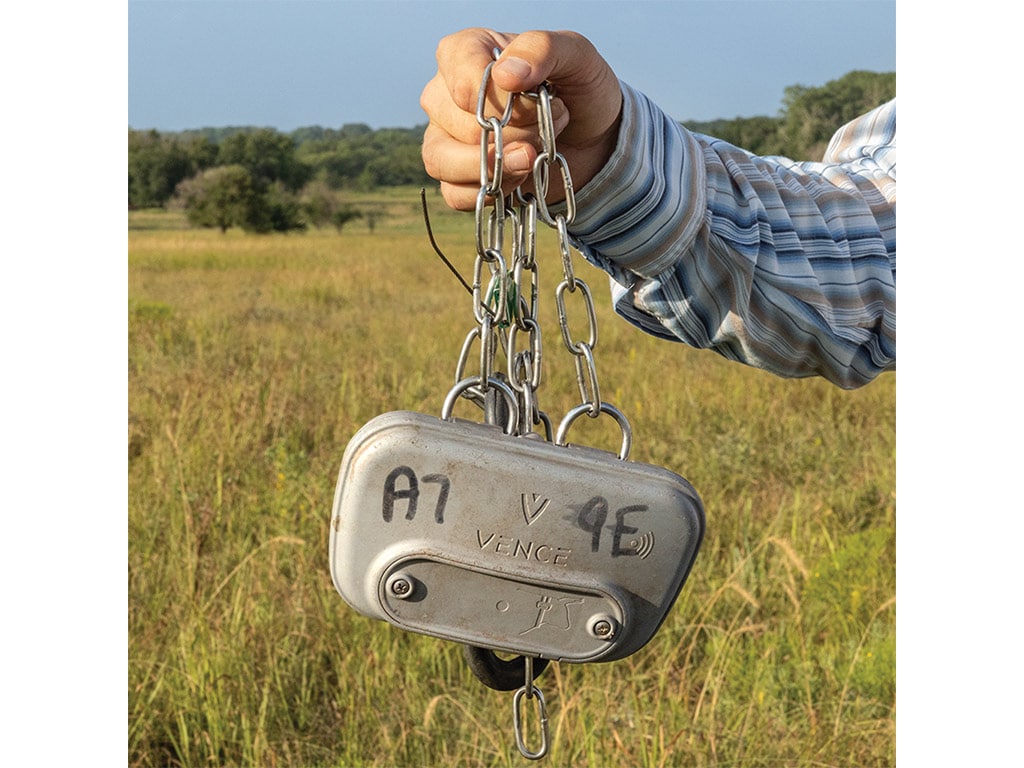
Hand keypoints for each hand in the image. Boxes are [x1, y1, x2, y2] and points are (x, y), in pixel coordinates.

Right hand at [420, 28, 622, 210]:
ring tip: (534, 154)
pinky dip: (493, 191)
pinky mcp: (454, 177)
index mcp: (463, 52)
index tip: (542, 95)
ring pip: (444, 161)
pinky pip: (455, 194)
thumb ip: (541, 49)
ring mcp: (443, 137)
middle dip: (519, 133)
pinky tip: (520, 175)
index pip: (462, 79)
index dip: (505, 99)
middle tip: (552, 121)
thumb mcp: (575, 55)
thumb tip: (504, 75)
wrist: (590, 137)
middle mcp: (443, 94)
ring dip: (502, 166)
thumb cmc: (576, 88)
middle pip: (464, 126)